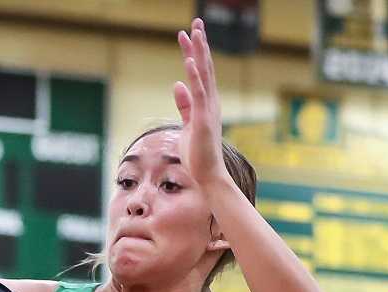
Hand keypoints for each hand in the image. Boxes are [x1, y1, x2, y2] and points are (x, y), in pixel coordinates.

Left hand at [174, 18, 229, 188]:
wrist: (209, 175)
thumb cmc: (198, 153)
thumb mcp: (188, 124)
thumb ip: (184, 104)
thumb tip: (177, 84)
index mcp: (206, 103)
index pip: (200, 72)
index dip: (194, 52)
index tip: (189, 33)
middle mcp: (211, 102)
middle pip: (205, 67)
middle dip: (200, 44)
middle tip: (196, 21)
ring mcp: (209, 109)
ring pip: (204, 75)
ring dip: (199, 53)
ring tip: (194, 32)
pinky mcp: (203, 120)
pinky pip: (199, 94)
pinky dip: (194, 77)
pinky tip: (189, 61)